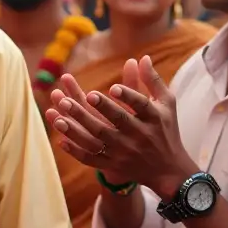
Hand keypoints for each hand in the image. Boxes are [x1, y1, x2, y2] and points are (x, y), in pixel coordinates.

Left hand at [46, 55, 195, 197]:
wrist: (168, 170)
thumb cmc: (165, 130)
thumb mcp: (165, 104)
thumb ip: (152, 81)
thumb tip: (143, 57)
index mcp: (153, 119)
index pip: (141, 106)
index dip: (128, 96)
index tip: (113, 87)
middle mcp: (138, 136)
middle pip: (117, 122)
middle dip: (100, 108)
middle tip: (85, 94)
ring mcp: (123, 153)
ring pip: (98, 140)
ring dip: (77, 129)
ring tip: (59, 116)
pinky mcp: (112, 165)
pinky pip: (91, 159)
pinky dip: (75, 152)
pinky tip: (60, 140)